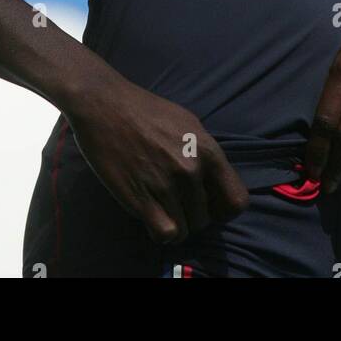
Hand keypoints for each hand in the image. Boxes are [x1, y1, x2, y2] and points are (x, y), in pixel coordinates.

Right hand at [65, 73, 249, 243]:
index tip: (208, 204)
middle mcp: (191, 170)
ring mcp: (166, 185)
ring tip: (160, 206)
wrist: (104, 104)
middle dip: (192, 215)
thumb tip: (214, 182)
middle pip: (206, 219)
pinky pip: (165, 235)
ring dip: (174, 224)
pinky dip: (160, 233)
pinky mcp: (141, 199)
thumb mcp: (187, 123)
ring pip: (185, 231)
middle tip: (174, 201)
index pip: (237, 201)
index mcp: (207, 150)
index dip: (223, 208)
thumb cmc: (145, 110)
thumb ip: (204, 153)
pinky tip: (151, 217)